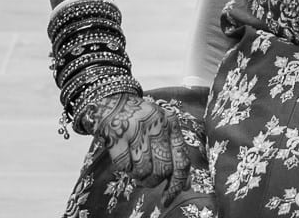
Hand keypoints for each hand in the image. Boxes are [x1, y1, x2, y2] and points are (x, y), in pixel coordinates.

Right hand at [79, 91, 203, 193]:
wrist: (113, 99)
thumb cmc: (142, 120)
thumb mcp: (162, 130)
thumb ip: (175, 154)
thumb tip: (185, 185)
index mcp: (172, 124)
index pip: (182, 162)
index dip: (176, 185)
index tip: (168, 199)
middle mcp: (157, 125)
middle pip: (163, 170)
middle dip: (154, 182)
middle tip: (146, 180)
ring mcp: (136, 129)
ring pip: (143, 171)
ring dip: (138, 176)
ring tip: (135, 166)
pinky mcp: (117, 134)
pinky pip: (124, 166)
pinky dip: (124, 168)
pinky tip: (124, 158)